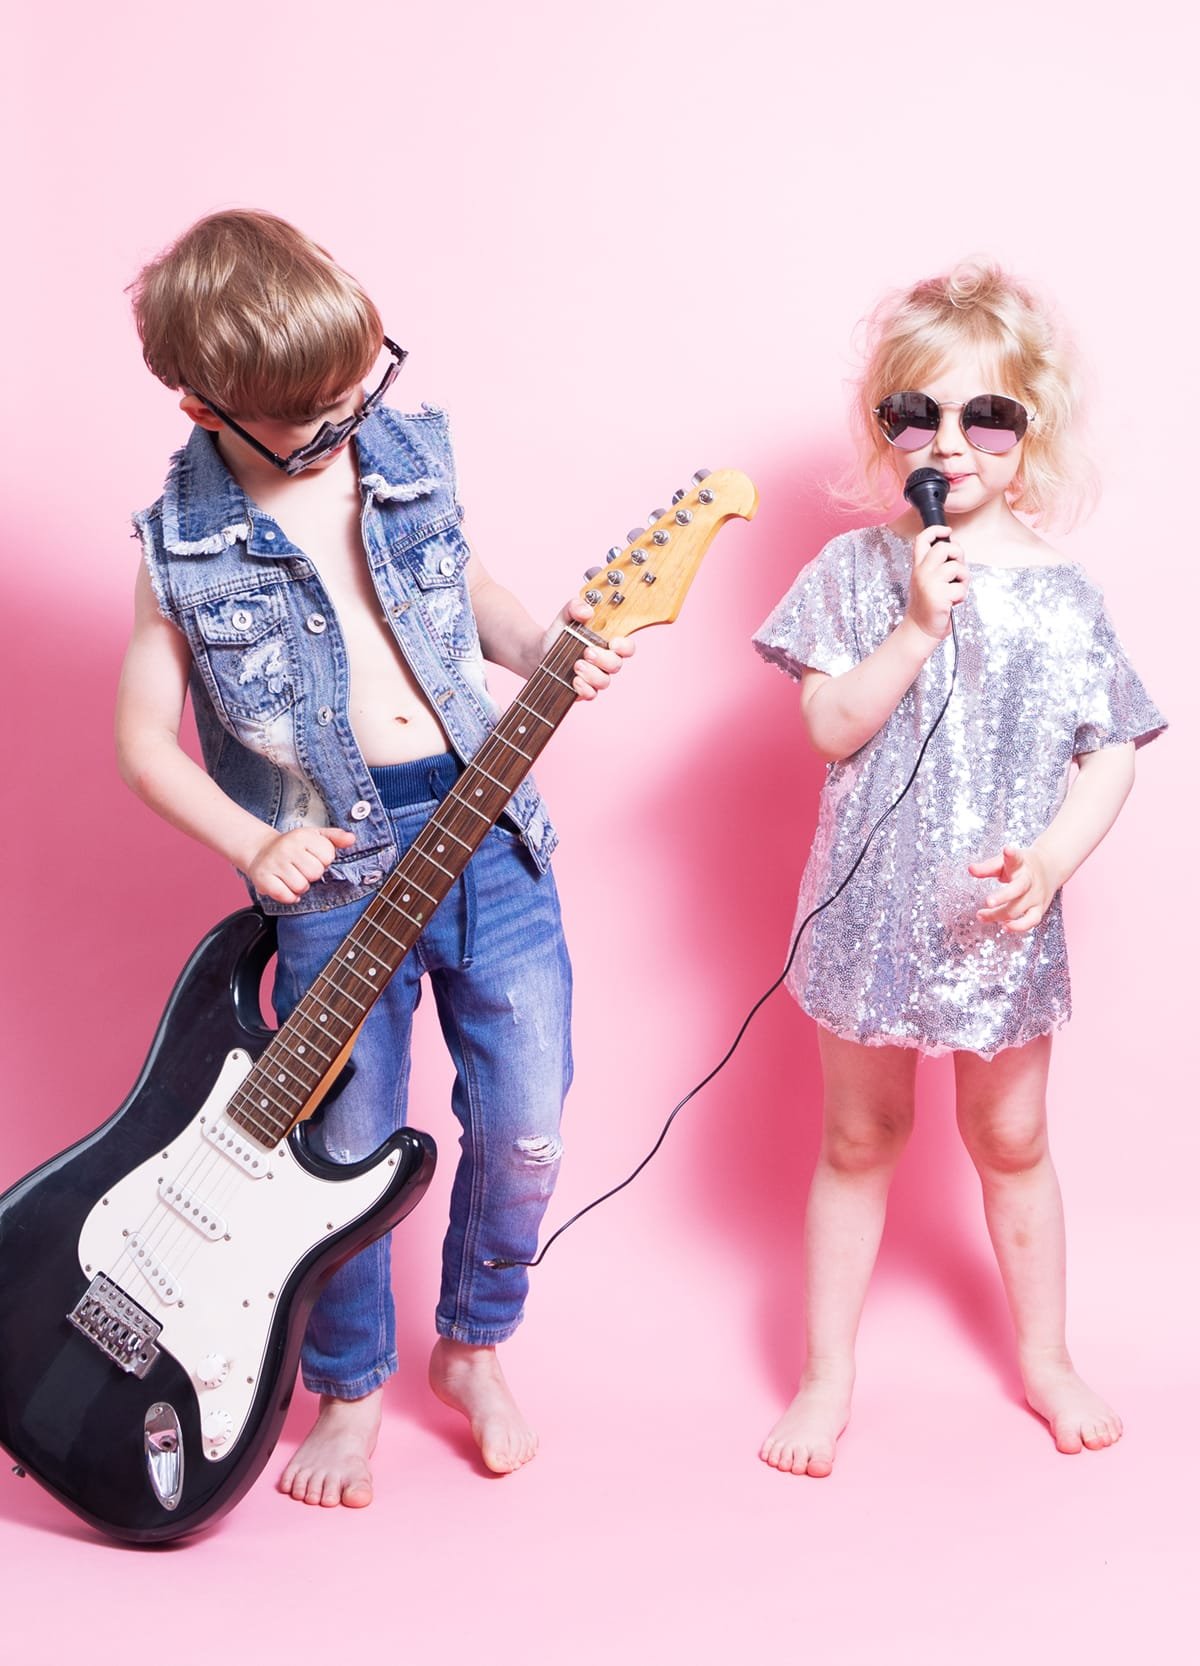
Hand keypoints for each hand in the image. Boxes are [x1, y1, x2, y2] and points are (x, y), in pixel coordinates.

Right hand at [245, 825, 356, 904]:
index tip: (314, 857)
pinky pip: (286, 896)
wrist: (260, 850)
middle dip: (312, 875)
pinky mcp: (263, 878)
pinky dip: (289, 897)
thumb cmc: (292, 846)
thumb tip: (351, 839)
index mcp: (302, 836)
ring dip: (300, 887)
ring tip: (294, 877)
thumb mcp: (314, 836)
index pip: (328, 856)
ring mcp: (273, 863)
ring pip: (301, 886)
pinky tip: (286, 887)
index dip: (324, 860)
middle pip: (315, 873)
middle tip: (302, 869)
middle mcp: (286, 848)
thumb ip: (335, 837)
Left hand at [546, 597, 634, 698]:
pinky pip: (592, 694)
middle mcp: (604, 662)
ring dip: (592, 674)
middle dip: (603, 659)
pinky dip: (584, 688)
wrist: (539, 652)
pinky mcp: (583, 690)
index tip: (614, 643)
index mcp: (607, 643)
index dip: (625, 647)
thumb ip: (575, 607)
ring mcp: (595, 677)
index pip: (627, 647)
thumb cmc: (559, 633)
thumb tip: (586, 610)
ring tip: (576, 665)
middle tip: (587, 652)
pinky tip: (574, 680)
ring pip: (605, 682)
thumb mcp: (565, 616)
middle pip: (617, 665)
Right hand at [906, 526, 967, 640]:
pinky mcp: (938, 596)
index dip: (935, 530)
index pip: (923, 540)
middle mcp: (921, 572)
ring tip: (955, 590)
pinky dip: (961, 596)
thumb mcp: (927, 580)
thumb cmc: (928, 605)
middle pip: (944, 547)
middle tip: (958, 568)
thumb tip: (954, 551)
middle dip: (958, 554)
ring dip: (963, 579)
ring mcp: (929, 583)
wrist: (921, 629)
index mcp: (918, 567)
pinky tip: (952, 602)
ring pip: (956, 567)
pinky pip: (960, 588)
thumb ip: (937, 565)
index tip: (947, 530)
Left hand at [969, 843, 1056, 933]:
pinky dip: (1018, 927)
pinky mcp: (1040, 909)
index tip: (1007, 850)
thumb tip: (970, 869)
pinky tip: (1004, 927)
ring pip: (1018, 909)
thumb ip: (988, 867)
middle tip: (987, 901)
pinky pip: (1031, 921)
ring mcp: (1036, 896)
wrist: (1051, 867)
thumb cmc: (1021, 864)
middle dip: (1003, 896)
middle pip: (1018, 889)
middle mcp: (1030, 880)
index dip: (1011, 854)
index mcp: (1021, 864)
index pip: (1016, 858)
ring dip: (998, 915)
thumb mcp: (1005, 861)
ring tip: (981, 916)